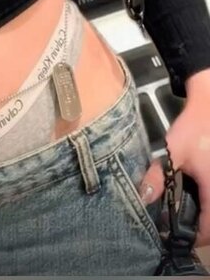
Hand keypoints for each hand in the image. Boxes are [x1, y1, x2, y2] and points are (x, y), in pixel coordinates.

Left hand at [138, 70, 209, 247]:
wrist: (209, 106)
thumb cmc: (194, 129)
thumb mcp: (173, 151)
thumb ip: (158, 175)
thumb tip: (143, 198)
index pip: (209, 229)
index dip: (194, 239)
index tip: (177, 237)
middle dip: (201, 230)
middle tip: (181, 230)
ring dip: (206, 217)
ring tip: (187, 218)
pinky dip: (207, 204)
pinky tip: (195, 198)